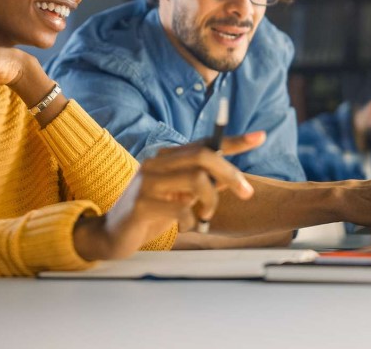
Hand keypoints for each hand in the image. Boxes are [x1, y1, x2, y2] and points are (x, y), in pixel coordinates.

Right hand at [73, 132, 263, 260]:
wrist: (111, 234)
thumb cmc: (150, 213)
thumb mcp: (180, 197)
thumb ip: (204, 185)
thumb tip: (235, 178)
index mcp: (166, 158)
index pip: (204, 143)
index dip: (233, 140)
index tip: (259, 137)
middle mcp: (155, 163)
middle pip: (203, 156)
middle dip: (230, 173)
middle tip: (245, 192)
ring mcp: (146, 182)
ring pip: (196, 180)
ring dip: (211, 201)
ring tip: (206, 215)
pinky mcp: (140, 204)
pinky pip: (180, 210)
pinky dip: (192, 221)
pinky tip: (187, 228)